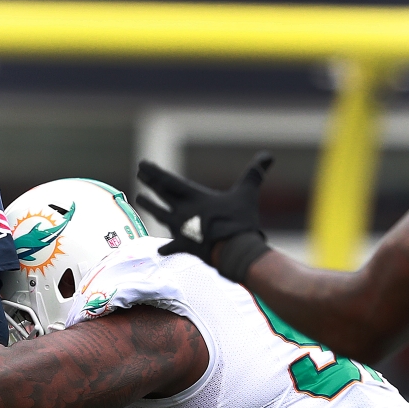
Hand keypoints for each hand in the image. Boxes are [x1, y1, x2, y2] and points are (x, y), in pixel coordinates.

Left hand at [136, 152, 272, 272]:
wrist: (235, 252)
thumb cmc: (240, 221)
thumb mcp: (248, 193)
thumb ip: (254, 173)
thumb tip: (268, 155)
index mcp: (194, 197)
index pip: (168, 181)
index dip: (154, 172)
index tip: (143, 165)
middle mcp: (182, 212)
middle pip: (161, 195)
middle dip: (150, 184)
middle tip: (139, 175)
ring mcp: (181, 230)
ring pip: (160, 216)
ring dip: (150, 207)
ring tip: (140, 199)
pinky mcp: (185, 246)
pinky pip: (172, 246)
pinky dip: (166, 247)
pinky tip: (160, 249)